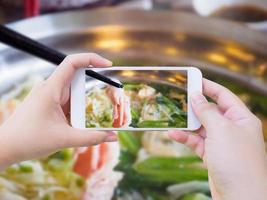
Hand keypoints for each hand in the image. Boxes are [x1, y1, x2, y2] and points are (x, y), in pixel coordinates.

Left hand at [0, 53, 116, 169]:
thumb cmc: (28, 140)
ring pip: (73, 95)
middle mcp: (50, 89)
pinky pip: (67, 103)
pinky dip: (75, 113)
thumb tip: (113, 137)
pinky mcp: (48, 105)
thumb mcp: (65, 139)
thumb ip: (91, 138)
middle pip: (77, 82)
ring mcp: (48, 97)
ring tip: (79, 124)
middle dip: (91, 94)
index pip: (72, 63)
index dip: (91, 59)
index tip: (107, 64)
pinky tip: (73, 126)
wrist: (5, 148)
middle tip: (102, 105)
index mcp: (51, 89)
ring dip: (81, 108)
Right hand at [169, 79, 266, 199]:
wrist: (240, 197)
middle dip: (193, 106)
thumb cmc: (237, 161)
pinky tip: (173, 134)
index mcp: (241, 118)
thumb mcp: (221, 130)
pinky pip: (196, 142)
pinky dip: (185, 138)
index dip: (208, 86)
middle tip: (176, 98)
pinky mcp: (211, 155)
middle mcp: (232, 129)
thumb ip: (206, 112)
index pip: (224, 96)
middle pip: (210, 111)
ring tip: (171, 116)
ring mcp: (221, 142)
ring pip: (200, 127)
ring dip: (186, 123)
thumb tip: (195, 96)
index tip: (192, 79)